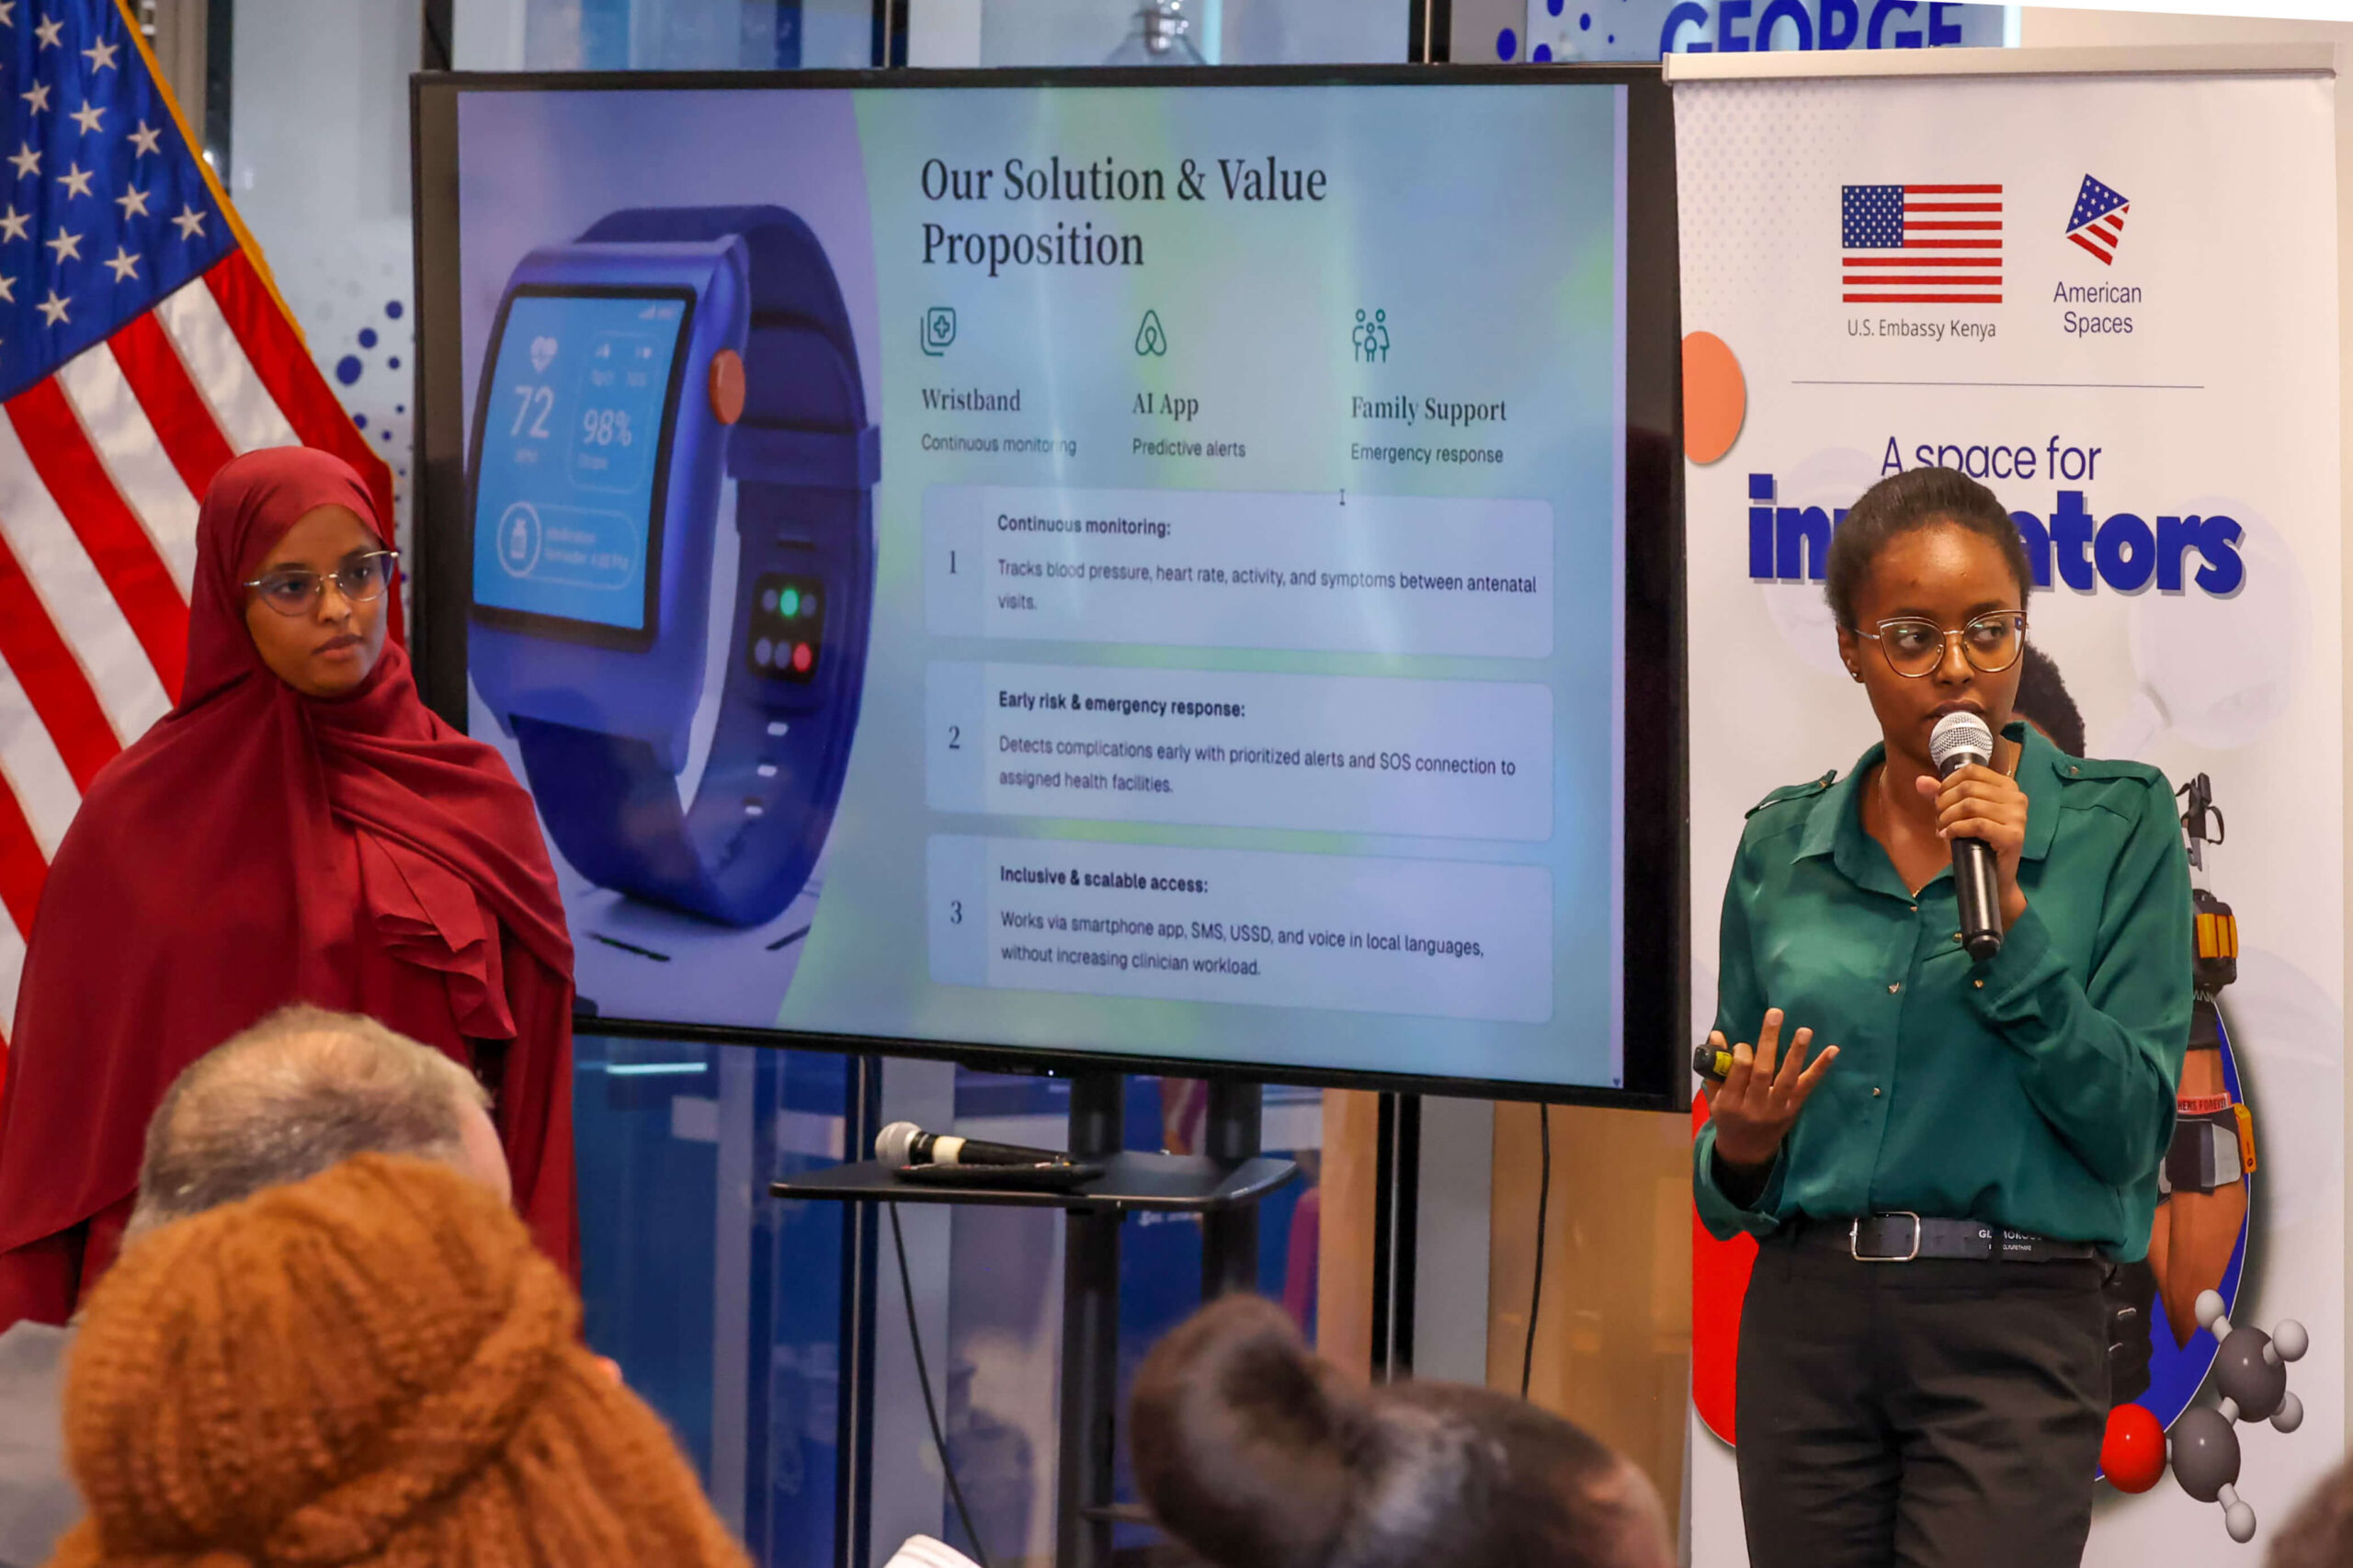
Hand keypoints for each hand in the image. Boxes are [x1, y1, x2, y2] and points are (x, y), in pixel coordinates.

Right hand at [1706, 1007, 1837, 1171]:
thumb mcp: (1714, 1096)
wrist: (1748, 1149)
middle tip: (1775, 1014)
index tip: (1744, 1044)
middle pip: (1763, 1071)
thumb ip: (1716, 1067)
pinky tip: (1832, 1051)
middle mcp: (1755, 1106)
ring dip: (1797, 1053)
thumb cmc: (1729, 1117)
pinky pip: (1808, 1087)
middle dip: (1768, 1041)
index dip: (1742, 1052)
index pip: (1739, 1071)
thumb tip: (1717, 1035)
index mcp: (1731, 1102)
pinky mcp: (1794, 1109)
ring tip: (1804, 1030)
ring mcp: (1777, 1108)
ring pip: (1787, 1079)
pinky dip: (1820, 1068)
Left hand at [1917, 762, 2028, 923]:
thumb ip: (1942, 794)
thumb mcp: (1958, 813)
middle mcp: (2017, 798)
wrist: (1995, 877)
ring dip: (1948, 817)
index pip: (1972, 771)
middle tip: (1939, 819)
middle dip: (1945, 803)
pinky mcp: (2013, 836)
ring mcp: (2018, 817)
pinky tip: (1948, 836)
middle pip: (1968, 788)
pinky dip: (1956, 829)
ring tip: (1942, 829)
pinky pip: (1977, 824)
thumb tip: (1920, 781)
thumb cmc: (1978, 842)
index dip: (1948, 783)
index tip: (1939, 800)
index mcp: (2007, 786)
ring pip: (1970, 805)